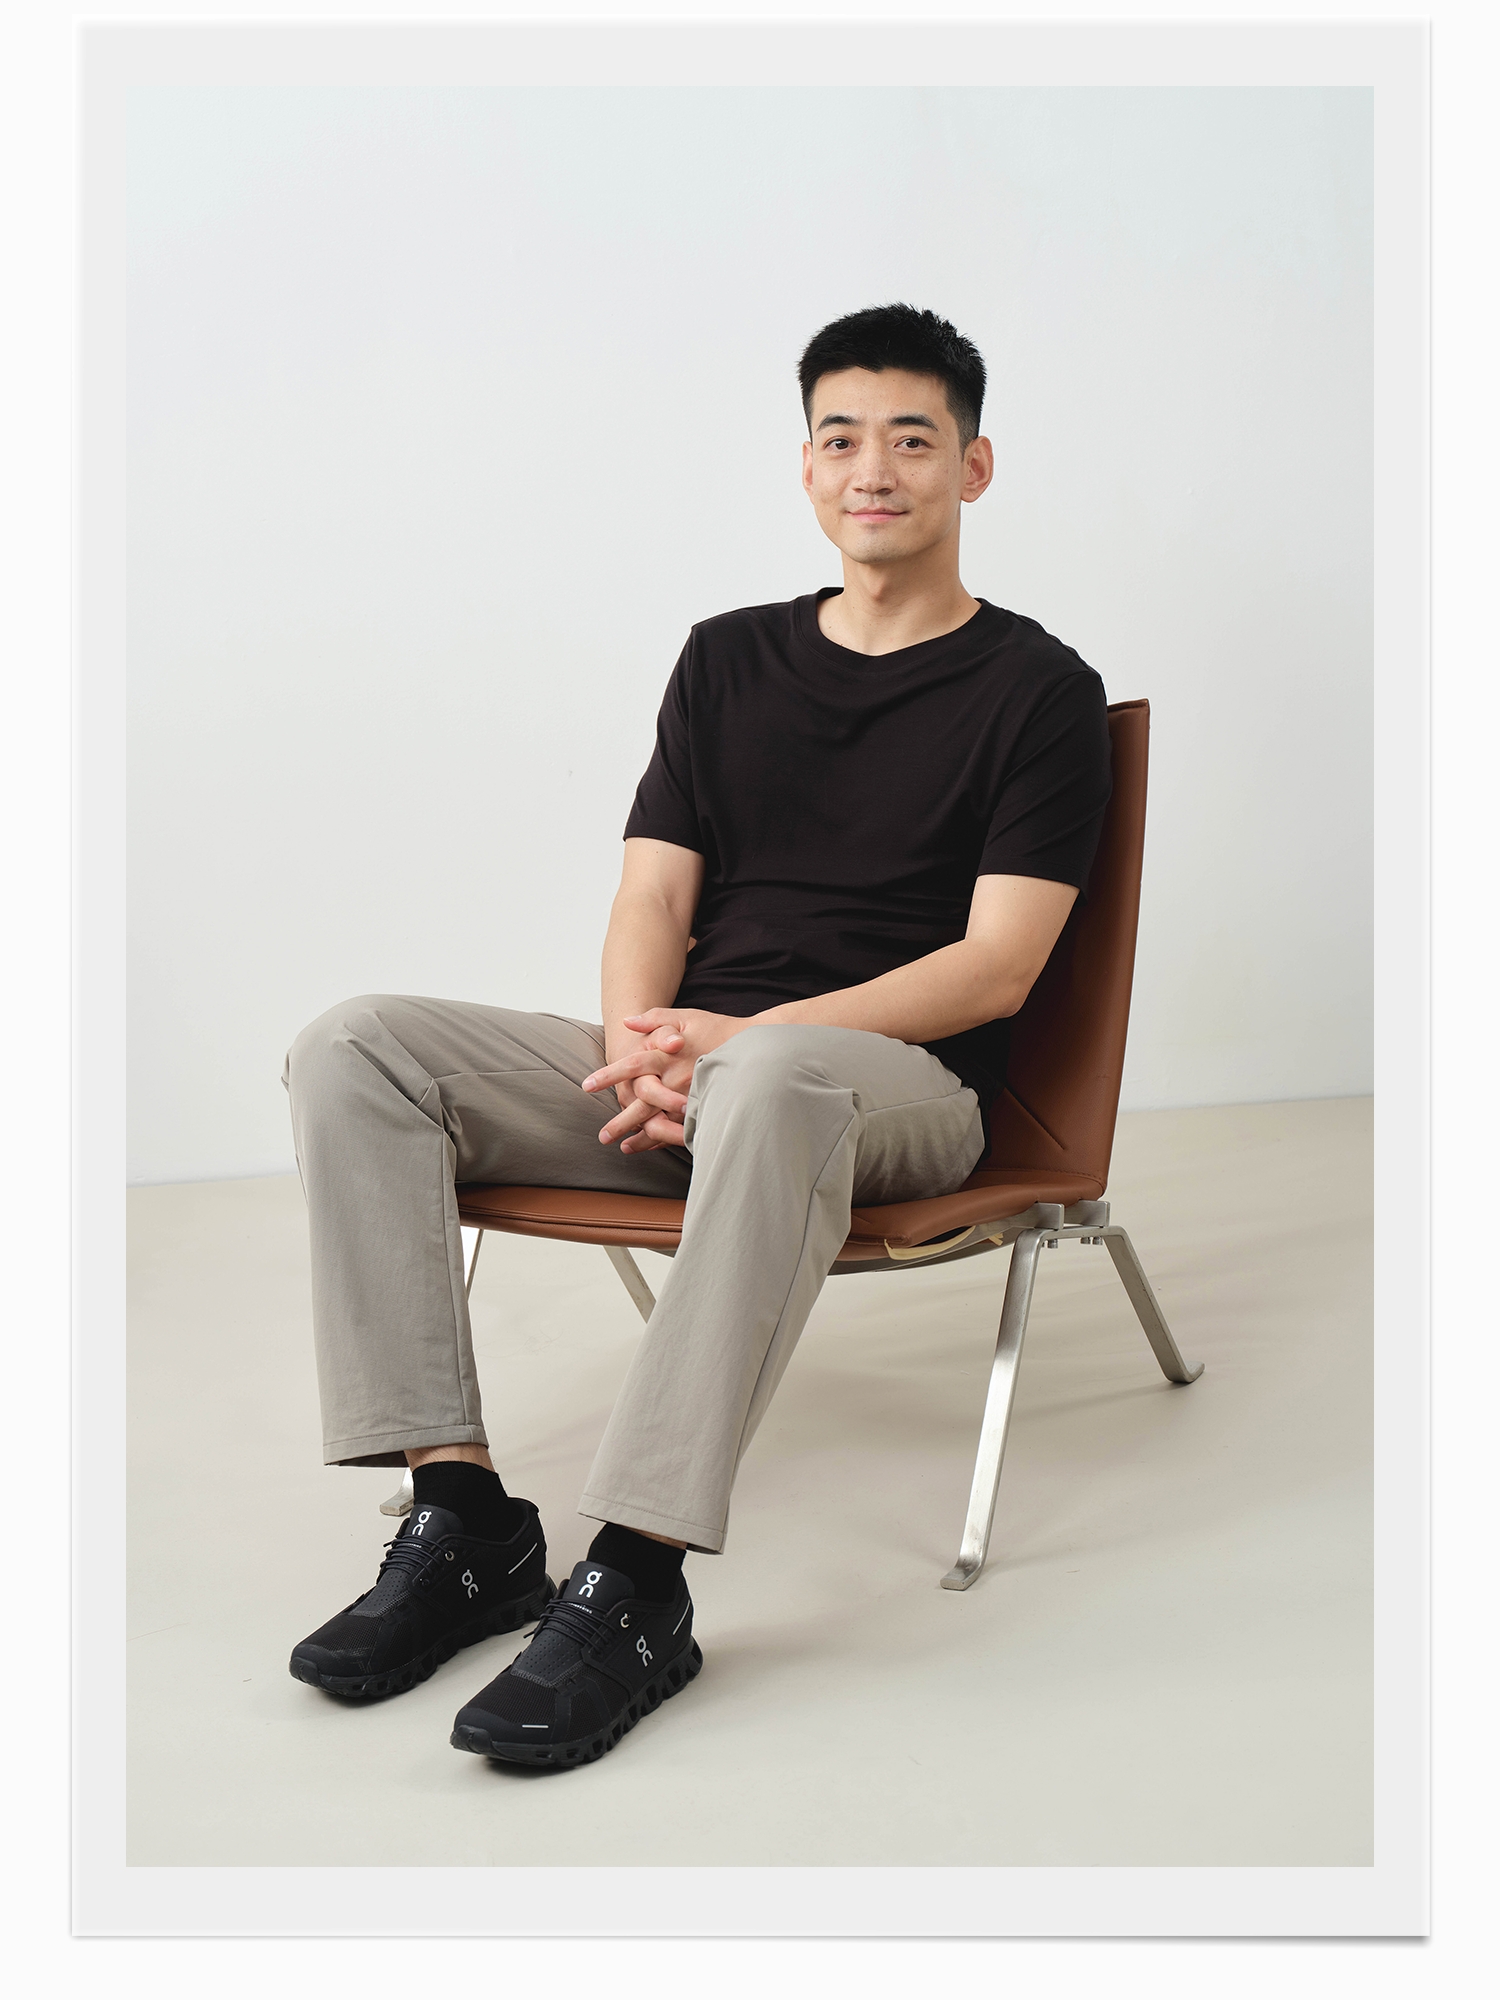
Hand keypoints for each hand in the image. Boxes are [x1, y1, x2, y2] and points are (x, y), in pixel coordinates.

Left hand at [584, 1008, 746, 1153]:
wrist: (754, 1045)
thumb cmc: (716, 1029)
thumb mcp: (685, 1017)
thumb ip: (654, 1020)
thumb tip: (626, 1022)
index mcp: (667, 1054)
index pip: (632, 1065)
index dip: (609, 1075)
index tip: (587, 1085)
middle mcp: (676, 1077)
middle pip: (642, 1103)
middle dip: (620, 1121)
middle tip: (601, 1136)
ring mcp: (691, 1096)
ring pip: (660, 1121)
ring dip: (641, 1136)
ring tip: (623, 1148)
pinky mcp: (704, 1107)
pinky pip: (681, 1127)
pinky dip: (665, 1139)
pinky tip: (653, 1147)